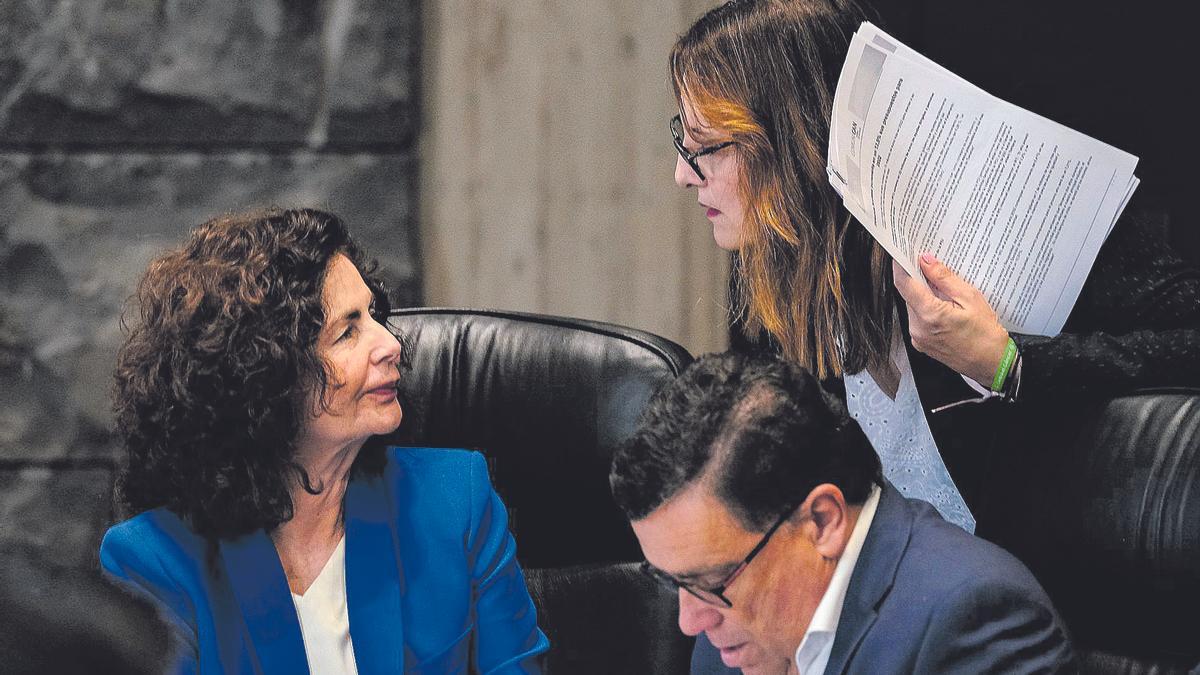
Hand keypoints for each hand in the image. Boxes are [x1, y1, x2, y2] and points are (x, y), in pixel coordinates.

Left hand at [893, 254, 1008, 386]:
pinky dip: (926, 308)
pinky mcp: (921, 343)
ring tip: (943, 289)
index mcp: (929, 315)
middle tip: (929, 265)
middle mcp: (918, 328)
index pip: (904, 283)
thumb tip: (926, 261)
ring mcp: (918, 338)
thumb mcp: (970, 298)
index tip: (902, 252)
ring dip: (923, 294)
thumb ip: (944, 278)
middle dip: (916, 279)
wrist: (993, 364)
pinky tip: (943, 305)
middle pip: (908, 295)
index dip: (901, 265)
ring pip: (913, 306)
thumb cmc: (986, 335)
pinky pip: (918, 319)